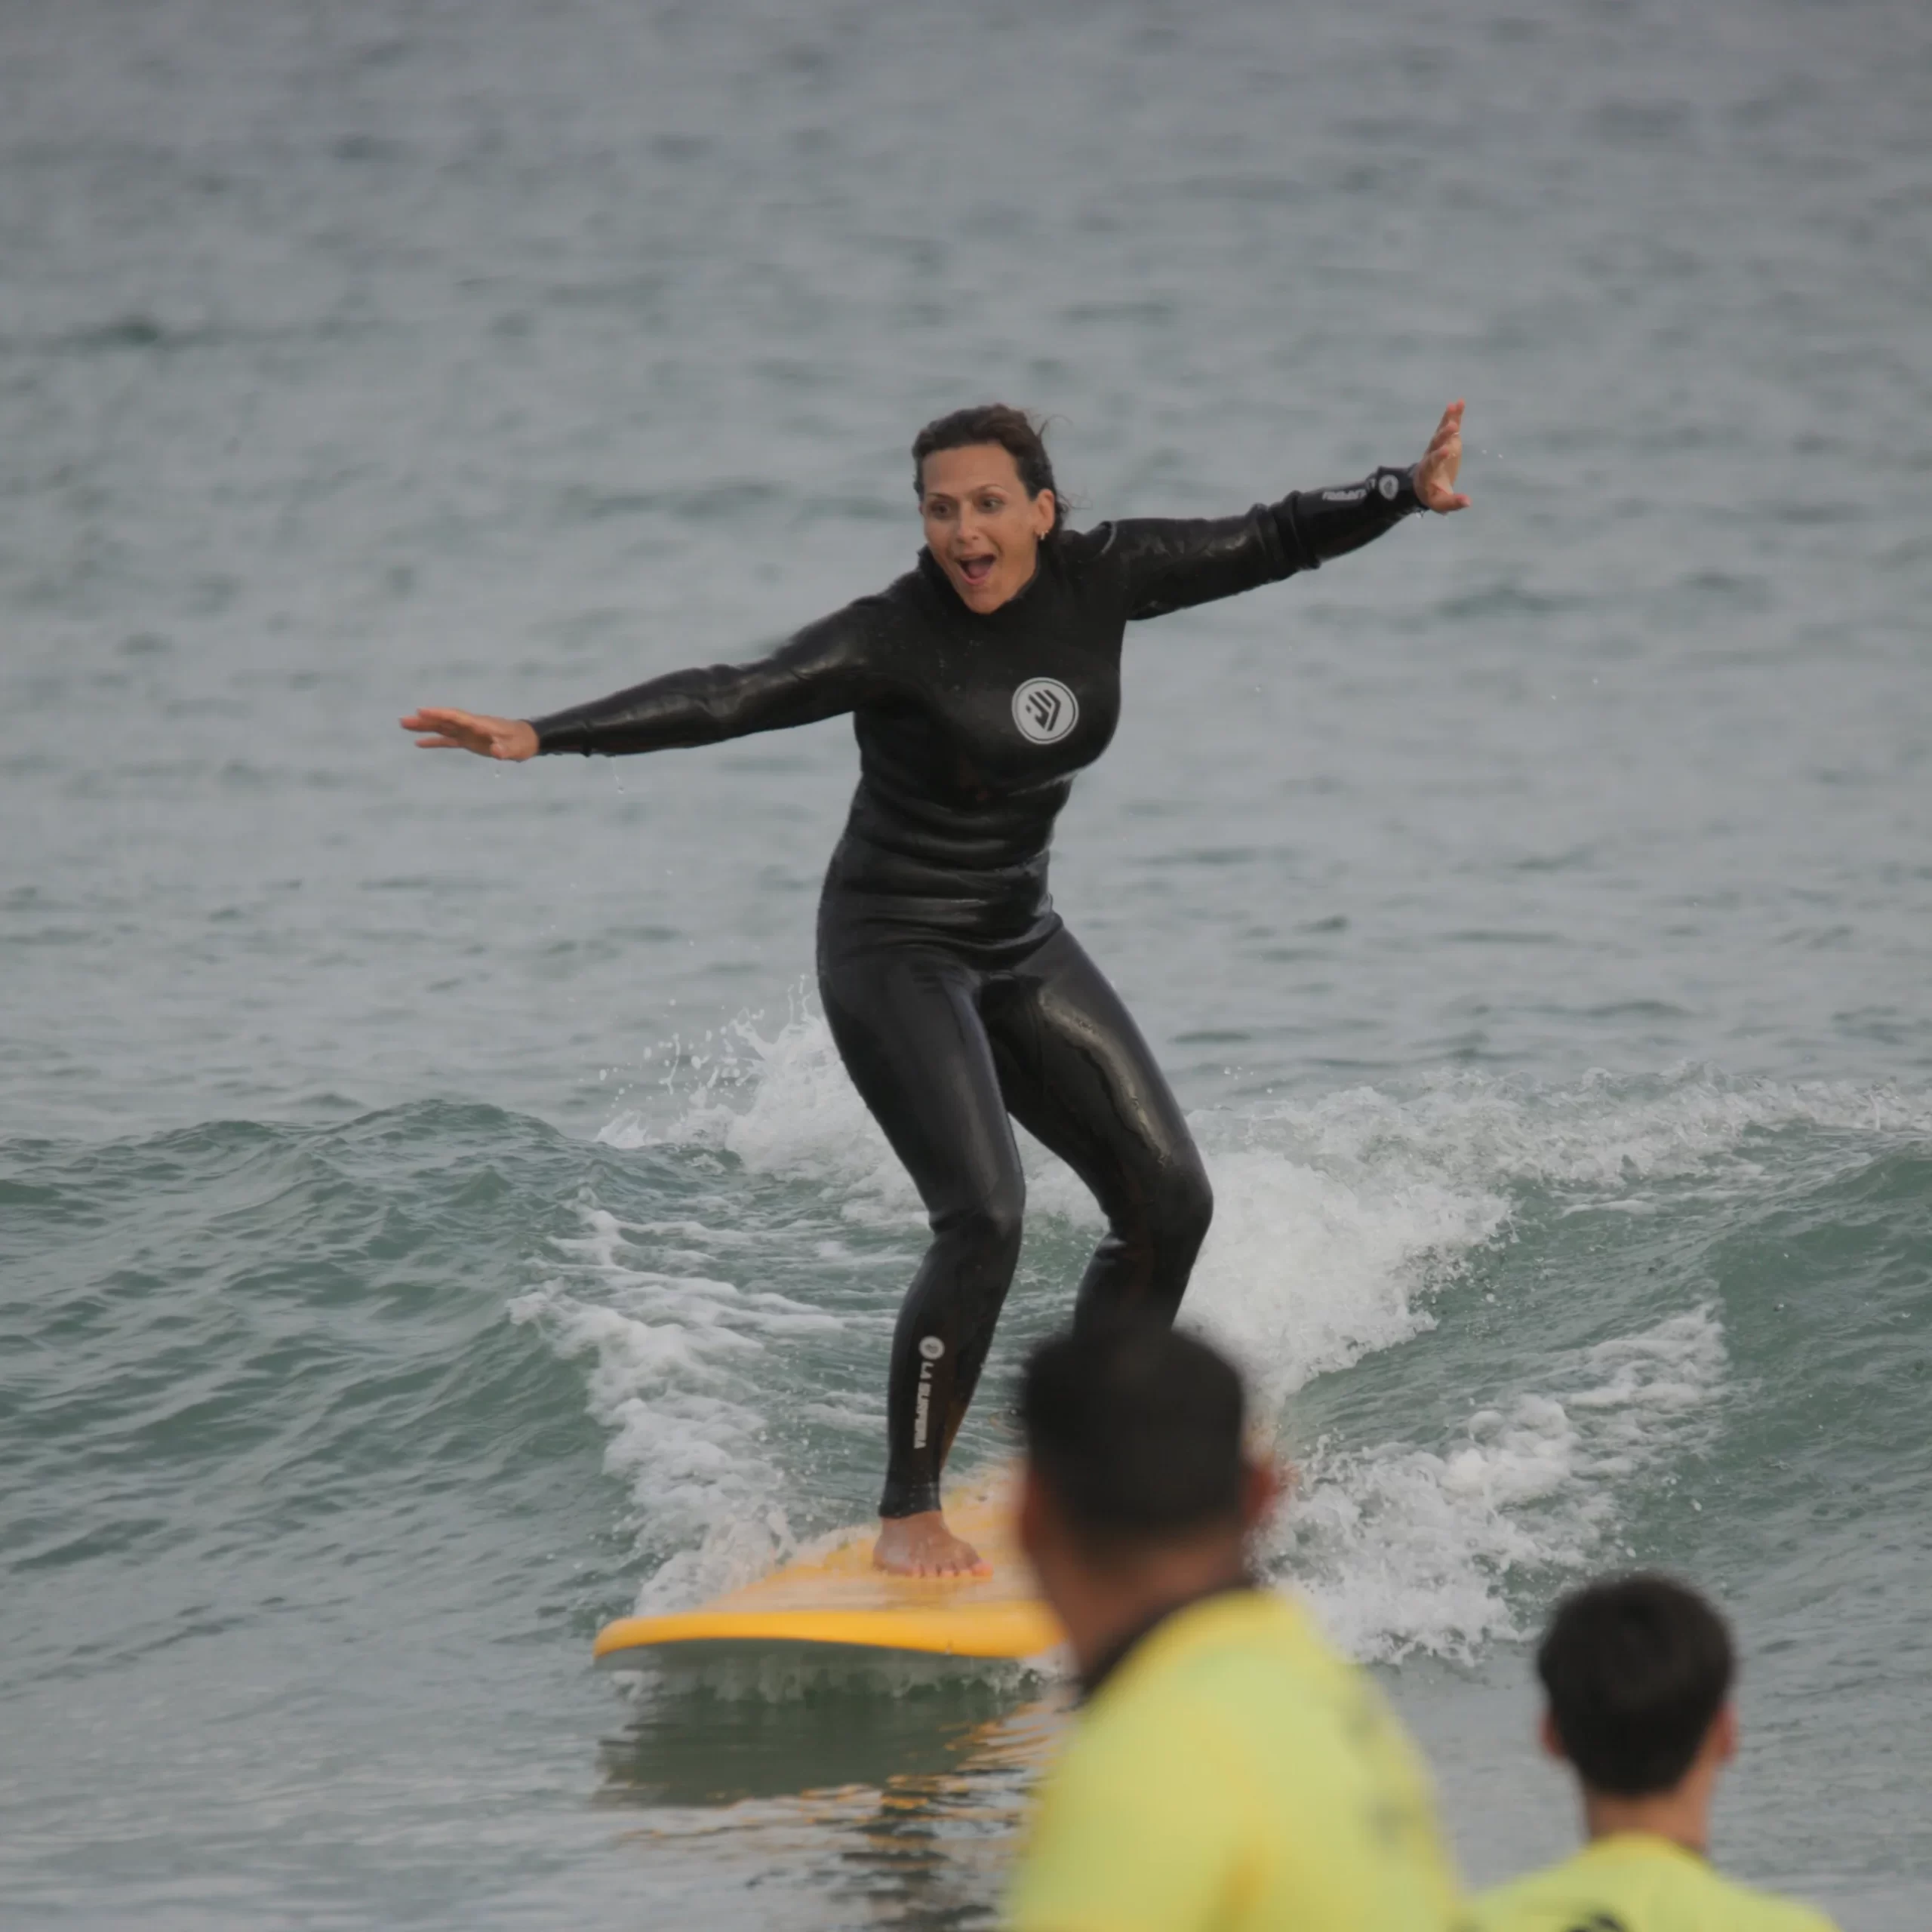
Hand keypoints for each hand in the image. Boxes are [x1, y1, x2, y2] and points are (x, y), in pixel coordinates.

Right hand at [399, 707, 538, 759]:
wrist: (526, 740)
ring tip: (404, 725)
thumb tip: (496, 752)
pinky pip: (448, 740)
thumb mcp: (515, 748)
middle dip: (424, 720)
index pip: (456, 717)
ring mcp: (467, 733)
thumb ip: (505, 749)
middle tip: (403, 720)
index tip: (421, 711)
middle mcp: (470, 726)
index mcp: (479, 724)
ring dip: (424, 727)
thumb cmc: (521, 742)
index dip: (439, 714)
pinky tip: (419, 743)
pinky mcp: (468, 741)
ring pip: (442, 728)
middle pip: (444, 721)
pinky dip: (434, 741)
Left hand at [1414, 399, 1470, 512]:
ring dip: (1447, 419)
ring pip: (1441, 432)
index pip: (1432, 462)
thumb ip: (1453, 503)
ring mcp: (1438, 446)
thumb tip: (1468, 502)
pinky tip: (1459, 403)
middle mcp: (1431, 456)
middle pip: (1435, 444)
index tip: (1447, 451)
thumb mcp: (1441, 503)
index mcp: (1428, 472)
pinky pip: (1450, 427)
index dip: (1439, 456)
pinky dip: (1454, 415)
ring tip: (1454, 405)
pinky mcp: (1446, 441)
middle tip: (1452, 427)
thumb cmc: (1433, 496)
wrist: (1423, 484)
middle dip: (1443, 435)